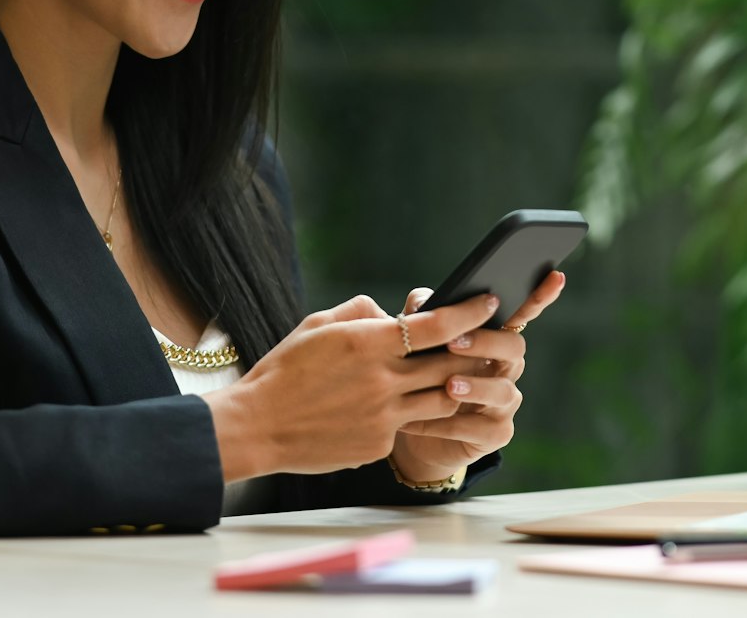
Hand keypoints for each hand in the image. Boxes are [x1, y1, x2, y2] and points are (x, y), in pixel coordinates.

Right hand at [205, 291, 501, 478]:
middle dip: (473, 352)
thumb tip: (390, 312)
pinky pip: (407, 425)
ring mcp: (383, 416)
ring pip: (442, 400)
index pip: (437, 325)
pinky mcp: (378, 445)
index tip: (489, 301)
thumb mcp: (317, 325)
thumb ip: (361, 312)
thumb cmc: (284, 370)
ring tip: (451, 377)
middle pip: (450, 365)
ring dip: (450, 387)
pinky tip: (395, 409)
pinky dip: (407, 414)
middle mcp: (382, 380)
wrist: (257, 425)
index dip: (469, 311)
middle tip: (485, 342)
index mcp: (368, 343)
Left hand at [389, 270, 566, 481]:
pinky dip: (450, 424)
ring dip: (475, 386)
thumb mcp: (414, 341)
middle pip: (514, 347)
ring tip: (448, 386)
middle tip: (453, 342)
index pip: (521, 313)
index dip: (540, 295)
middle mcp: (507, 367)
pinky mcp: (494, 433)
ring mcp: (504, 402)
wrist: (410, 428)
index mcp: (493, 338)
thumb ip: (419, 316)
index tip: (555, 274)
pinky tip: (421, 421)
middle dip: (487, 342)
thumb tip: (423, 302)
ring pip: (503, 390)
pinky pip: (481, 429)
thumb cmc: (418, 373)